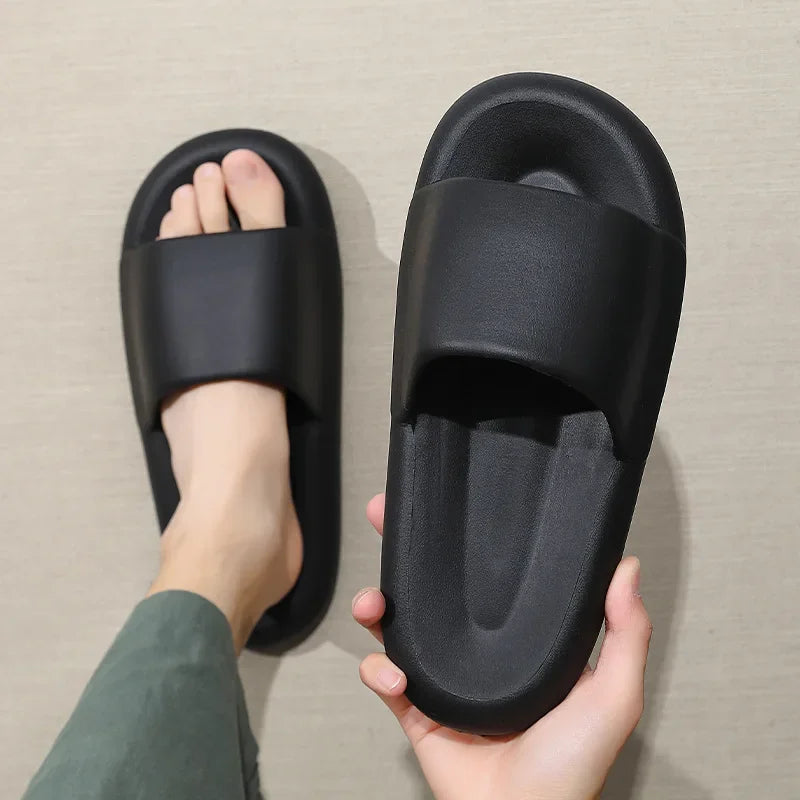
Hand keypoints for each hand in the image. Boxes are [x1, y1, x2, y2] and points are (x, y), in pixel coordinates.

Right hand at [352, 494, 651, 799]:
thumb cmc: (572, 770)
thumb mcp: (613, 696)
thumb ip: (626, 634)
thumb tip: (627, 567)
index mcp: (521, 644)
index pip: (490, 580)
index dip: (468, 544)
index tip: (452, 511)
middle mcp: (479, 656)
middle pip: (434, 592)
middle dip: (405, 557)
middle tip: (387, 522)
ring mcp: (446, 681)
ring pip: (399, 626)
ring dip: (376, 607)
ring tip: (373, 604)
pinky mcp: (418, 709)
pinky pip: (384, 677)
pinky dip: (377, 670)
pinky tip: (393, 673)